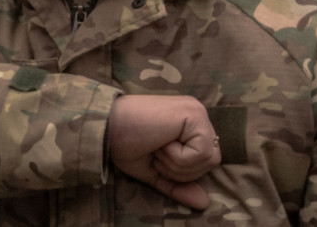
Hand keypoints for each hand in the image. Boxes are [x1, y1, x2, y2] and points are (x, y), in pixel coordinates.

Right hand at [108, 95, 220, 209]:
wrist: (104, 125)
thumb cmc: (123, 143)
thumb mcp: (154, 170)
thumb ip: (178, 185)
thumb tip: (204, 204)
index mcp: (189, 125)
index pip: (205, 160)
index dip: (181, 169)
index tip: (155, 154)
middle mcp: (197, 115)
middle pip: (212, 161)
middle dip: (182, 169)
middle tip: (156, 152)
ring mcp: (197, 112)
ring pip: (209, 158)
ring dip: (178, 163)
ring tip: (157, 147)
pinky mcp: (194, 114)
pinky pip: (201, 152)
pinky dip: (179, 157)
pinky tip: (161, 142)